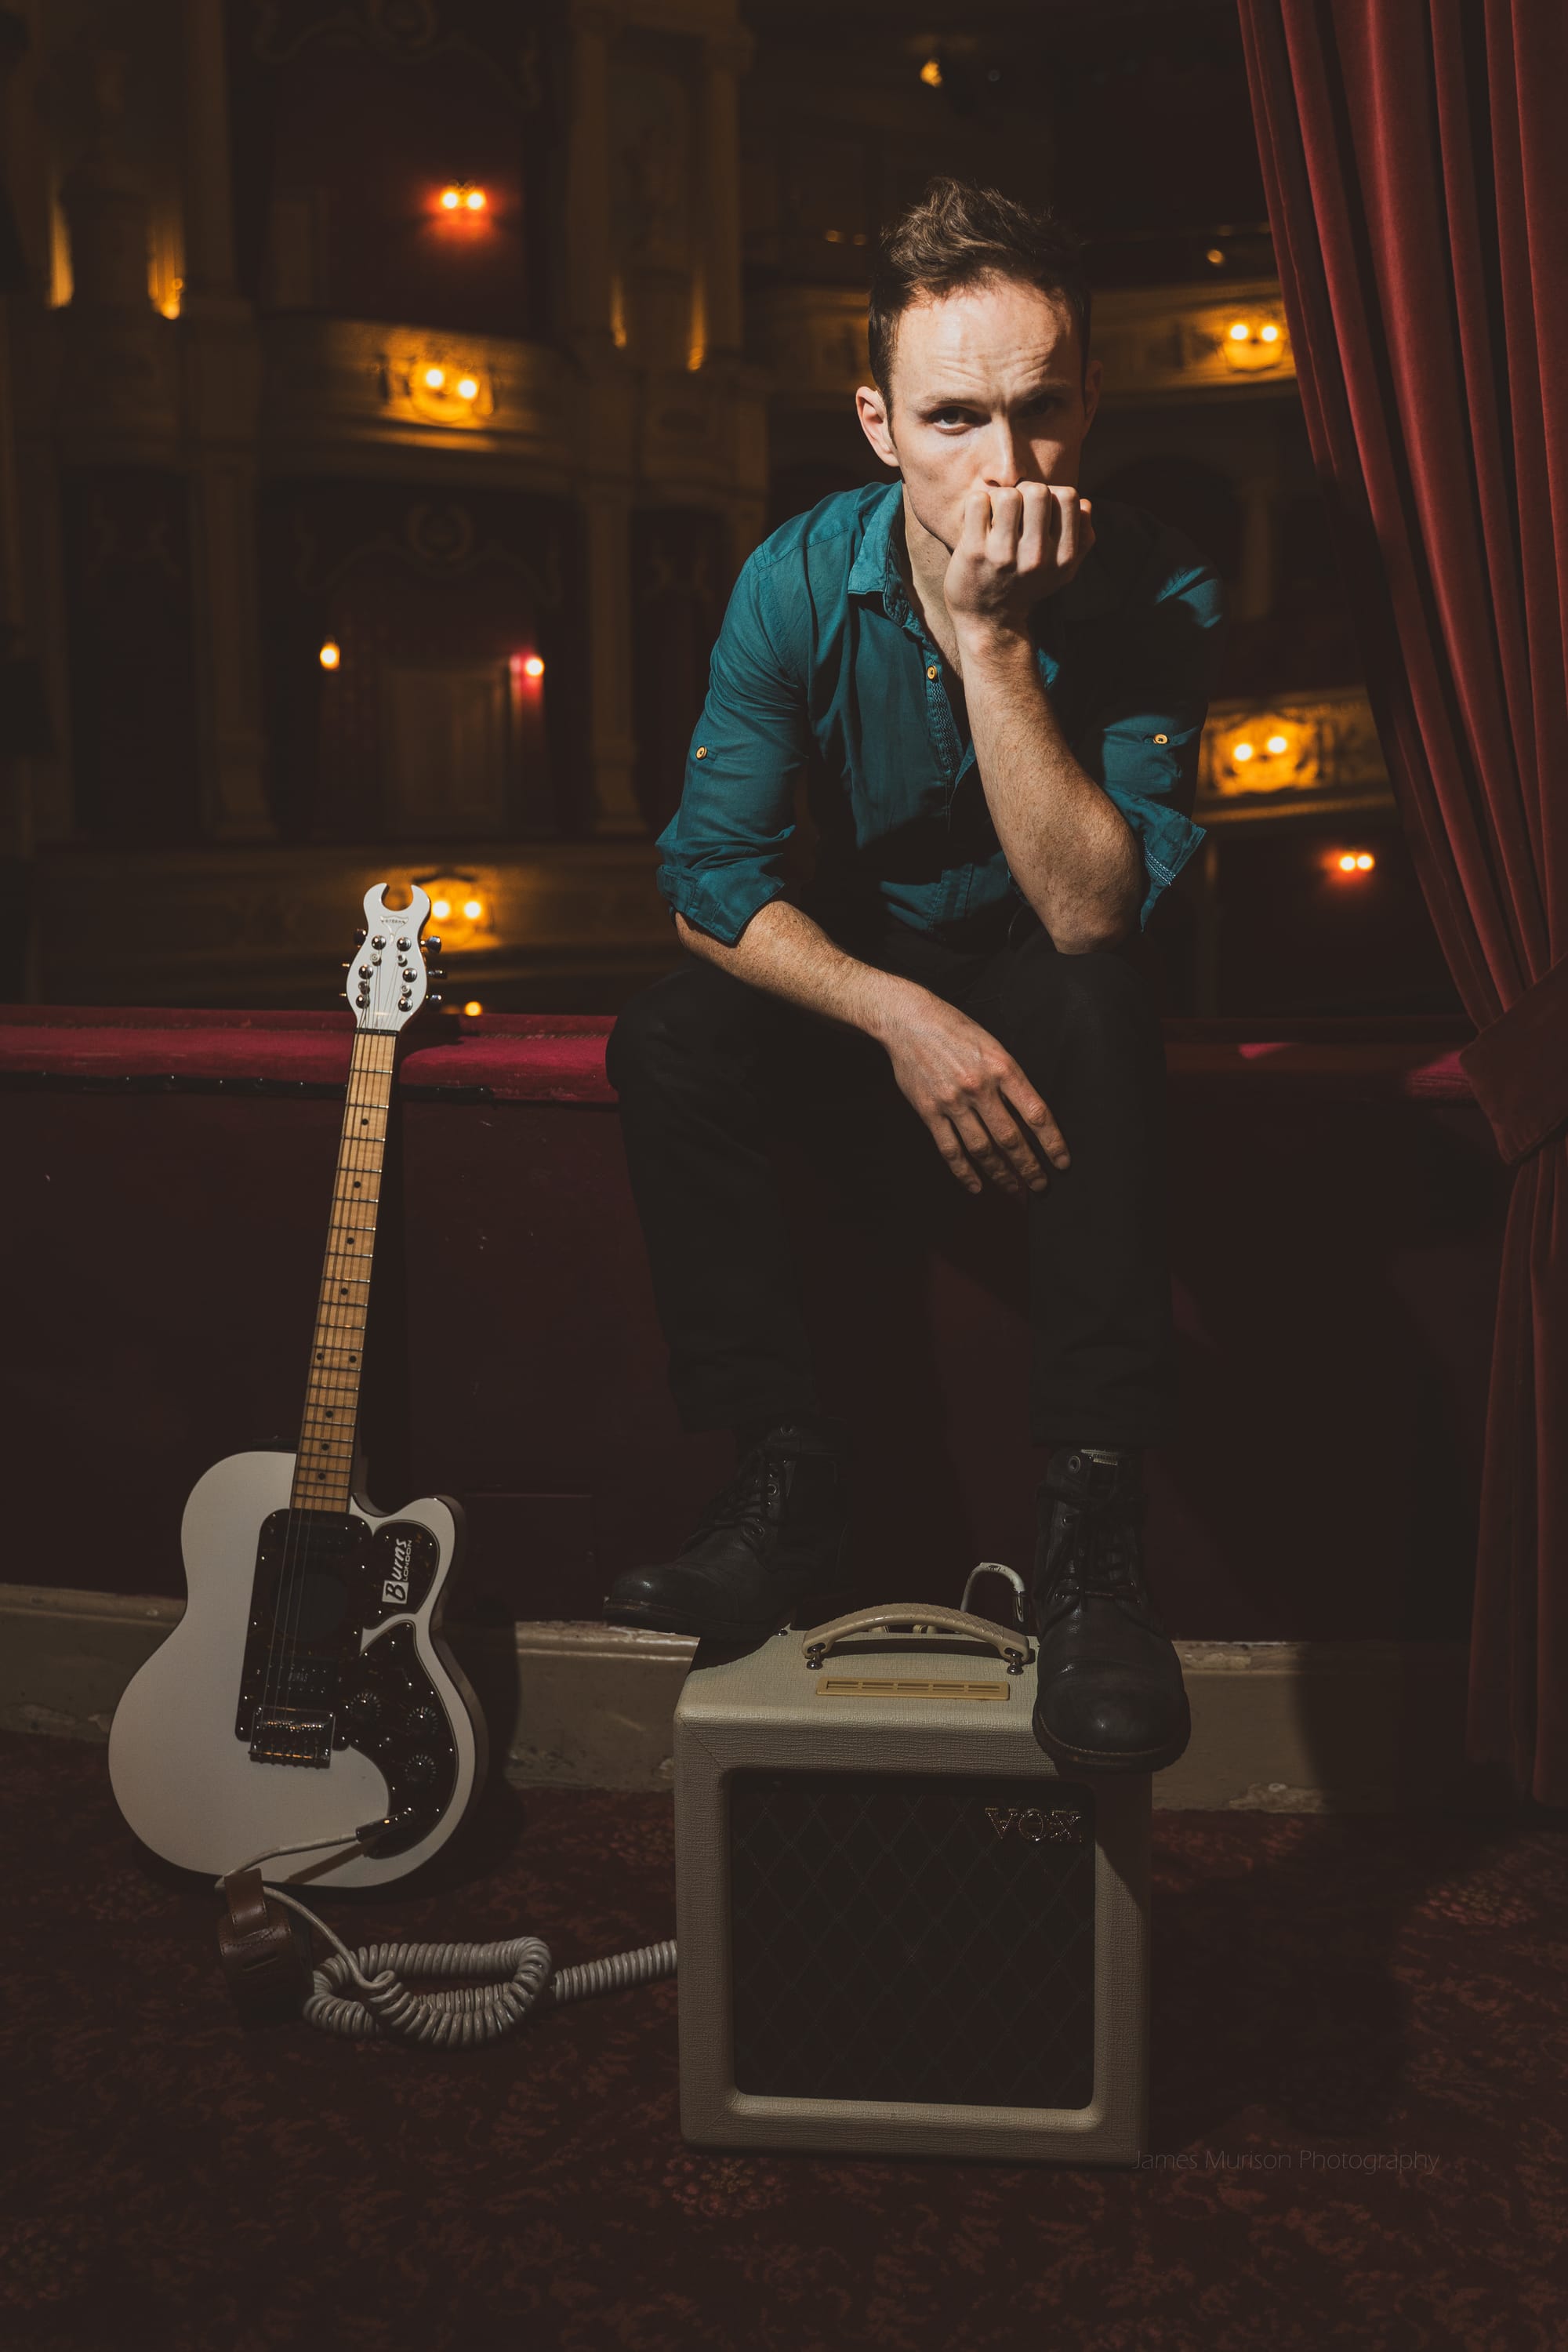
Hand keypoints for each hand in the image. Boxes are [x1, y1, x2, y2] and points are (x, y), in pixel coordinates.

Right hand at [879, 991, 1069, 1197]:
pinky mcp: (929, 1111)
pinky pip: (950, 1150)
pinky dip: (964, 1172)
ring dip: (1001, 1173)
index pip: (1036, 1114)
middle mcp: (979, 1087)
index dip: (1052, 1142)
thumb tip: (1029, 1119)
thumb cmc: (957, 1031)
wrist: (909, 1021)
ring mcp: (952, 1101)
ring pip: (982, 1149)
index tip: (1062, 1163)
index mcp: (1002, 1067)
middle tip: (1041, 1187)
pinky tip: (977, 1186)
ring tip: (1014, 1190)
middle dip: (1029, 1167)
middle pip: (1011, 1138)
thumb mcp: (993, 1046)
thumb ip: (1010, 1080)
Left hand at [944, 484, 1094, 643]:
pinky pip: (978, 502)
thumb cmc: (1027, 587)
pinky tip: (978, 521)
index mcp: (1063, 557)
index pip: (1069, 497)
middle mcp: (1037, 556)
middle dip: (1025, 493)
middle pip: (1038, 491)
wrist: (989, 622)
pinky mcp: (975, 551)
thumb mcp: (1063, 572)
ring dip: (999, 499)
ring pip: (1008, 495)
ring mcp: (1004, 554)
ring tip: (996, 516)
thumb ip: (1083, 539)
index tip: (1038, 512)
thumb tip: (1085, 503)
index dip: (1052, 495)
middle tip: (1015, 510)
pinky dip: (977, 504)